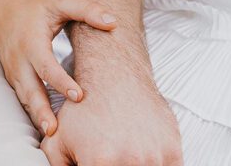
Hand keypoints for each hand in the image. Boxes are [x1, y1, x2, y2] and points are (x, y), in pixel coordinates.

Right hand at [0, 0, 116, 138]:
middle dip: (41, 109)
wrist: (2, 3)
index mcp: (32, 40)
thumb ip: (86, 10)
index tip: (78, 95)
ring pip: (24, 96)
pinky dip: (31, 109)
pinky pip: (22, 95)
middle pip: (30, 88)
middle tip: (55, 130)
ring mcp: (13, 68)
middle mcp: (19, 57)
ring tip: (51, 133)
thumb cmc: (35, 2)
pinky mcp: (12, 75)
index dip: (61, 81)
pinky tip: (44, 122)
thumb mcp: (60, 0)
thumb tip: (113, 21)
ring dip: (36, 114)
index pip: (46, 65)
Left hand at [42, 64, 182, 165]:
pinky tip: (142, 157)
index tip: (93, 163)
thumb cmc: (83, 108)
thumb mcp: (56, 139)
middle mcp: (131, 162)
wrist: (114, 73)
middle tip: (107, 159)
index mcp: (100, 163)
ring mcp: (155, 157)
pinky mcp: (174, 150)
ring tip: (123, 153)